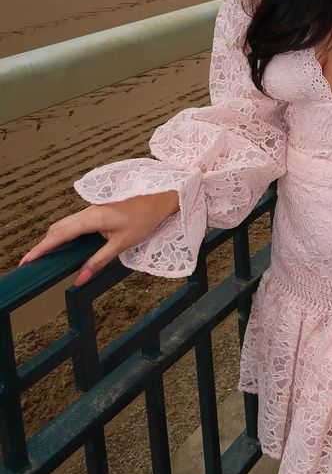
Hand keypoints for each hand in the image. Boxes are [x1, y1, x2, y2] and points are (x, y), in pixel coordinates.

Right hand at [18, 190, 179, 286]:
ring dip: (57, 237)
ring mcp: (94, 207)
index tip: (27, 260)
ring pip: (68, 222)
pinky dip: (68, 231)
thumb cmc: (145, 217)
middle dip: (45, 244)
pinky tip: (68, 242)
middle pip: (60, 228)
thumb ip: (99, 261)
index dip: (42, 248)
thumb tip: (80, 278)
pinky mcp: (100, 207)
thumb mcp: (122, 243)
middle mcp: (89, 210)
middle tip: (32, 260)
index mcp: (92, 218)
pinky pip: (78, 220)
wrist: (162, 195)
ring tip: (46, 254)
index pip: (60, 235)